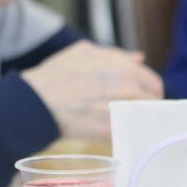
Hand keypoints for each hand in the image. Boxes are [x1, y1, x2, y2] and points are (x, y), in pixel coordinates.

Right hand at [21, 40, 162, 137]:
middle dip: (144, 107)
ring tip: (116, 123)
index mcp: (122, 65)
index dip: (147, 92)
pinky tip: (108, 132)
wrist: (34, 101)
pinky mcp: (110, 128)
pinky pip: (126, 132)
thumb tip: (139, 58)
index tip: (138, 98)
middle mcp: (125, 84)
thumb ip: (114, 55)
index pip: (152, 83)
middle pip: (153, 103)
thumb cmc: (54, 76)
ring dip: (133, 120)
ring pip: (141, 118)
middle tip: (128, 113)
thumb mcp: (82, 53)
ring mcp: (119, 107)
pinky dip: (121, 133)